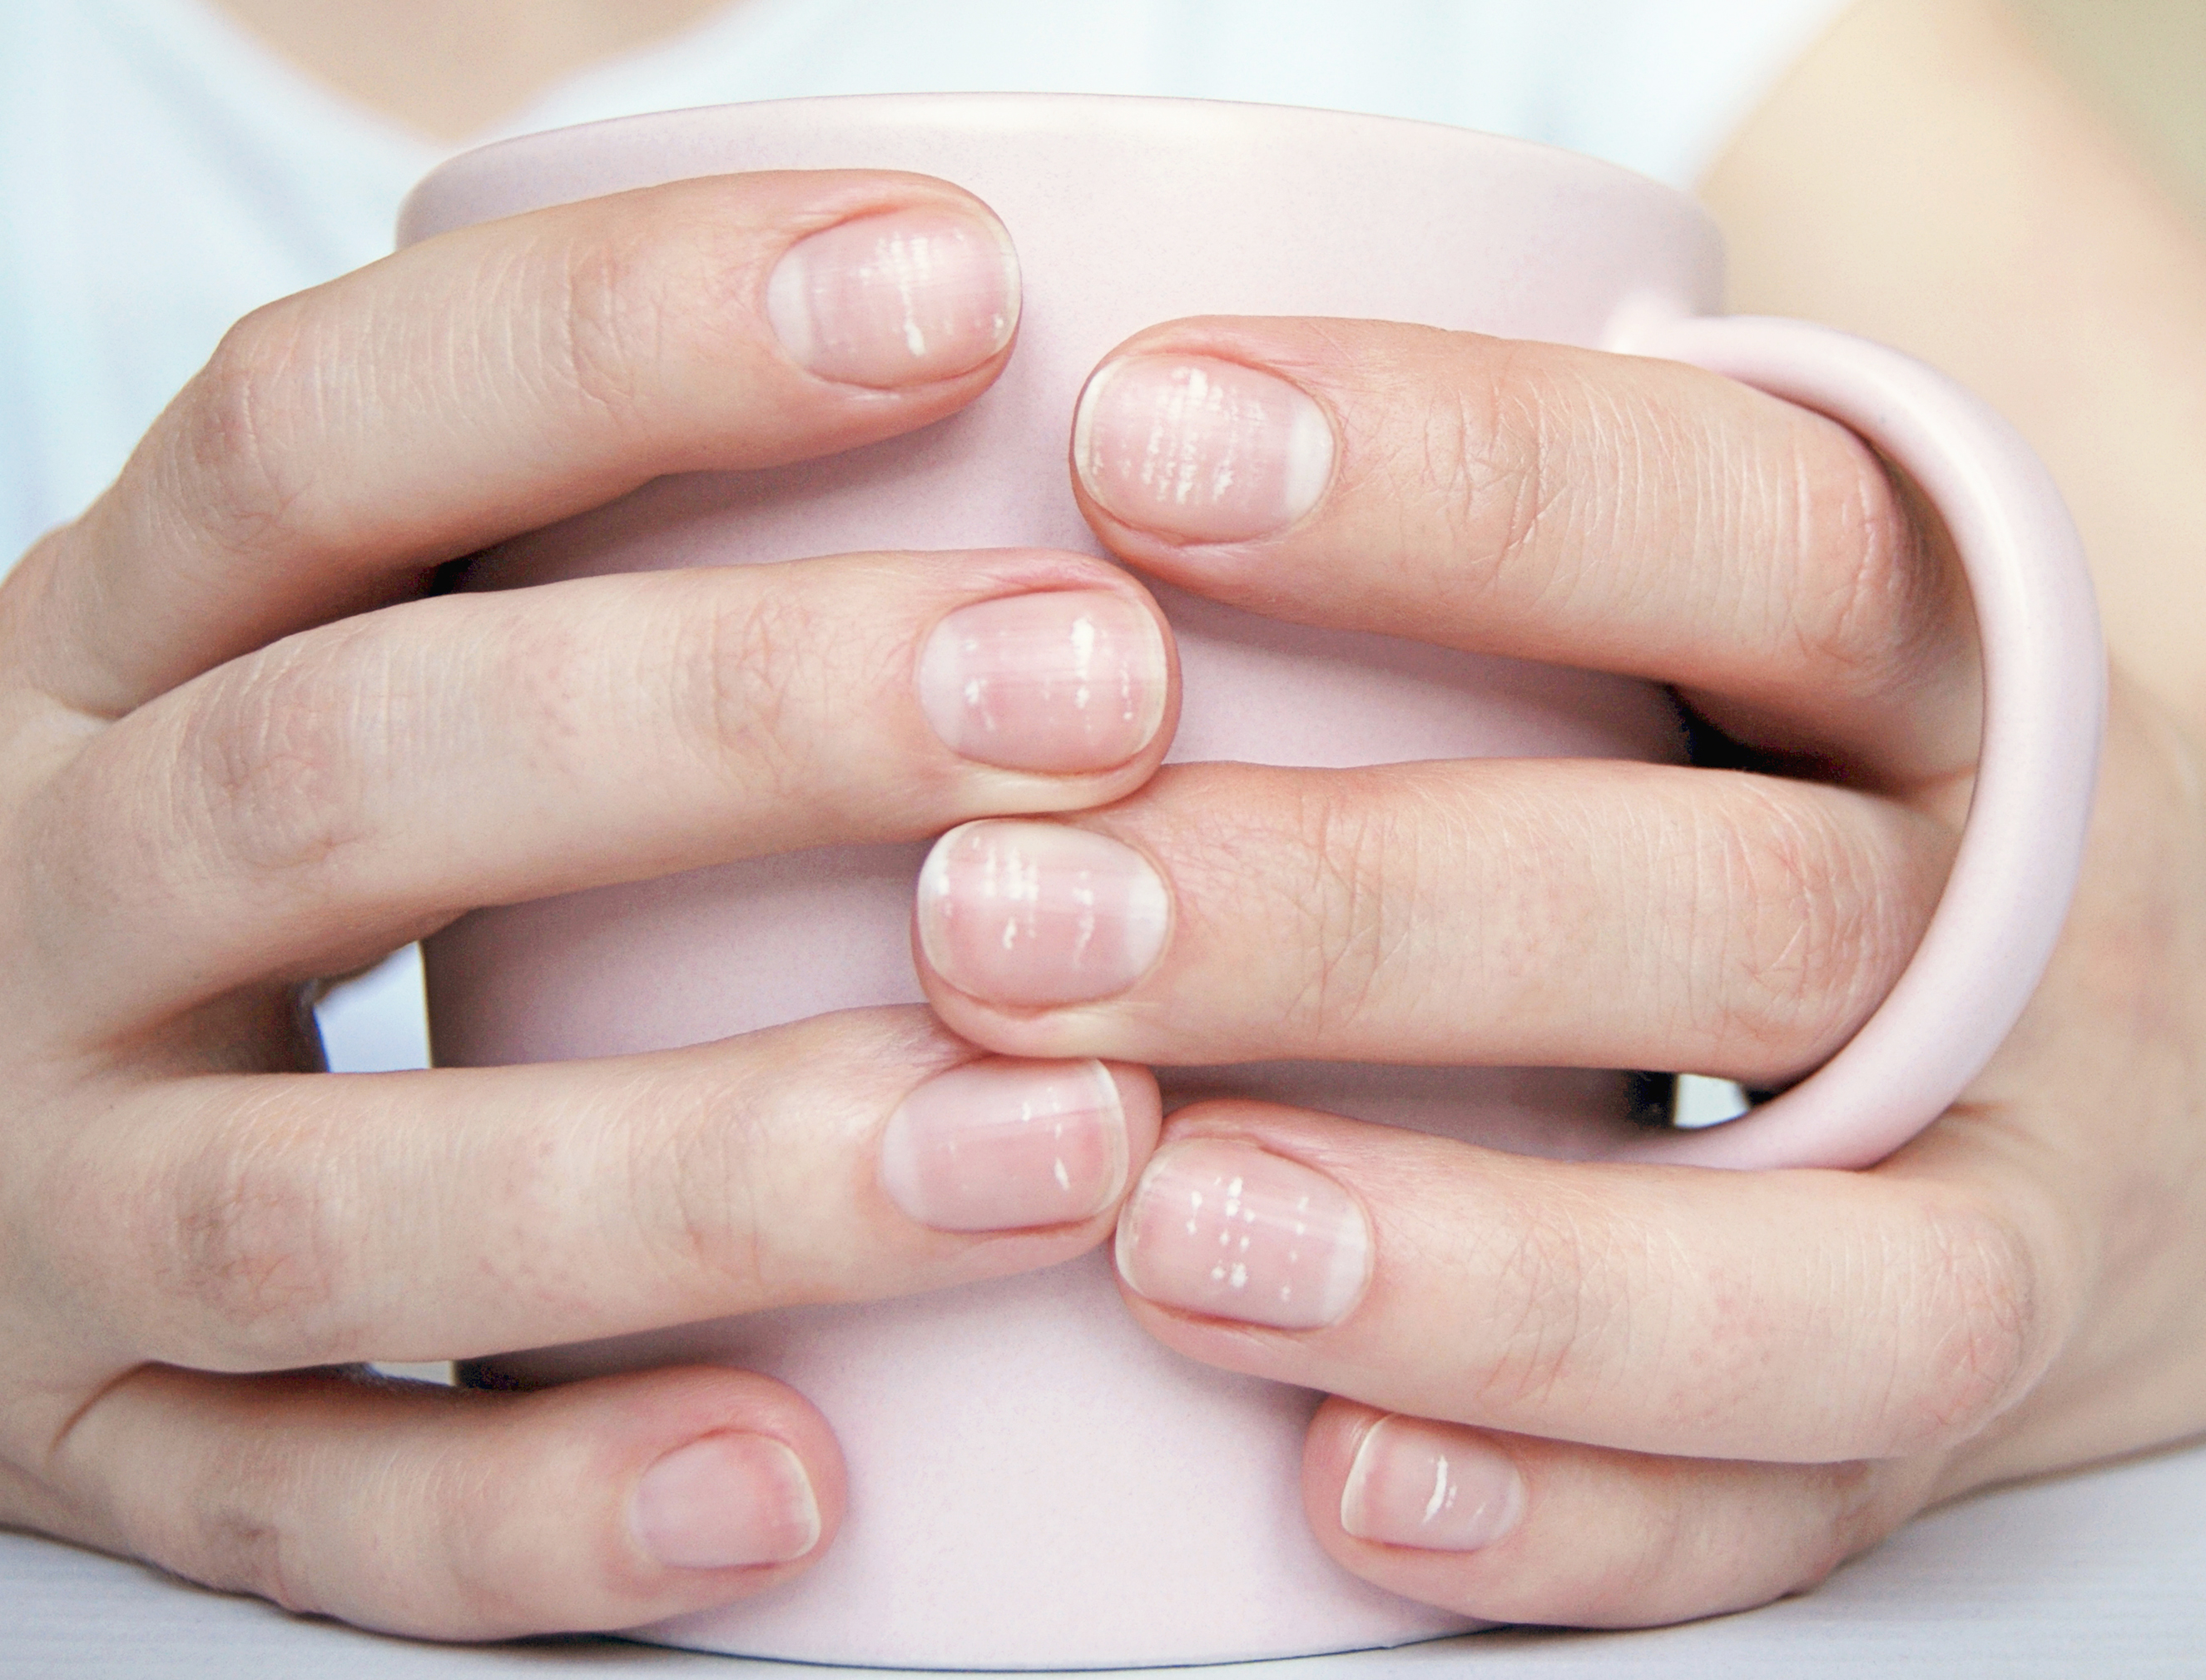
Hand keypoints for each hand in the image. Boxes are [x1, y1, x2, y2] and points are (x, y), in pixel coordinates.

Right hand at [0, 172, 1175, 1636]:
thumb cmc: (291, 831)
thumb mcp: (356, 646)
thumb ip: (594, 561)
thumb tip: (1045, 391)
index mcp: (105, 648)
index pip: (318, 431)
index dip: (626, 339)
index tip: (963, 288)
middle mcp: (37, 899)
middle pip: (343, 779)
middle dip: (734, 727)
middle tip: (1099, 697)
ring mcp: (41, 1201)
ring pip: (324, 1197)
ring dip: (702, 1169)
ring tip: (1064, 1141)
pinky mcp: (98, 1451)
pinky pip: (301, 1512)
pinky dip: (542, 1511)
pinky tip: (802, 1485)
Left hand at [910, 315, 2205, 1624]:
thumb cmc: (1893, 778)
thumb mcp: (1808, 594)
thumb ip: (1547, 530)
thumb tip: (1079, 496)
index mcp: (1966, 661)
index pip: (1758, 522)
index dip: (1462, 477)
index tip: (1139, 444)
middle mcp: (2014, 932)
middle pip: (1733, 911)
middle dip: (1361, 915)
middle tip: (1013, 917)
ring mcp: (2020, 1206)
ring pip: (1824, 1274)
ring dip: (1488, 1265)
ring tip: (1168, 1231)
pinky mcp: (1955, 1436)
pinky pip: (1798, 1512)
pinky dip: (1578, 1517)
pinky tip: (1341, 1490)